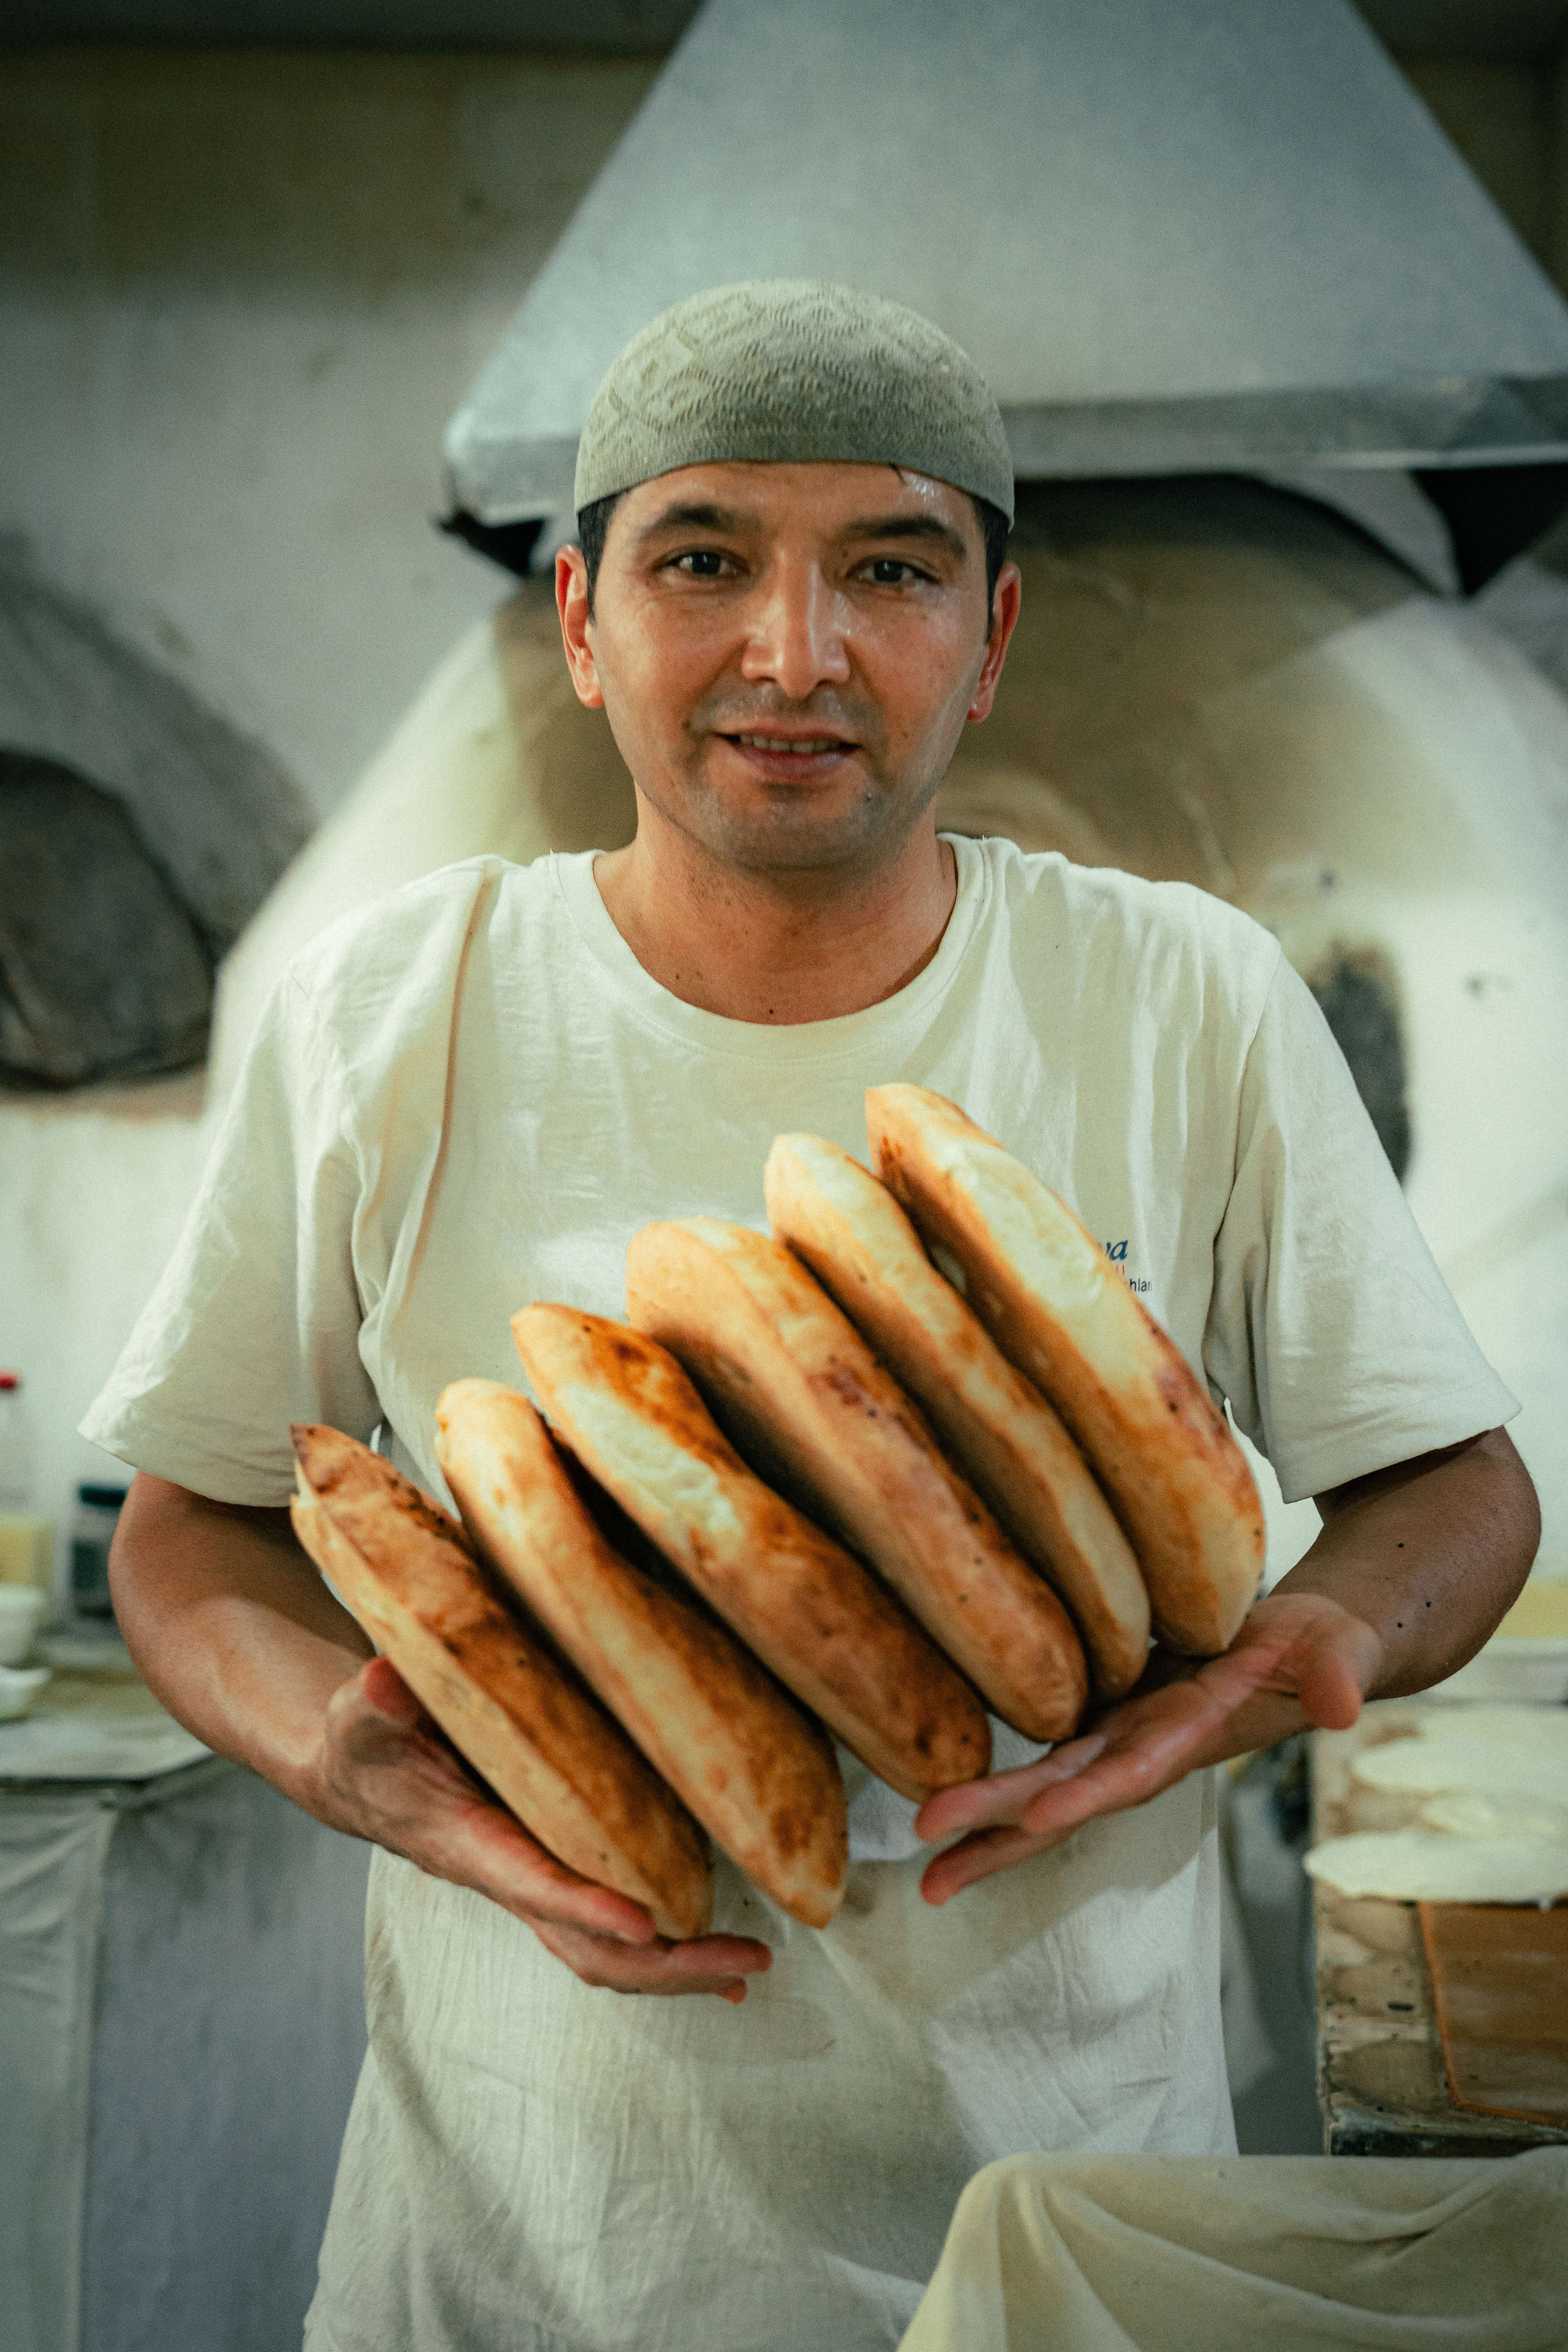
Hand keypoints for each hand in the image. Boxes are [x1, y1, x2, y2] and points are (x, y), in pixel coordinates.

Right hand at [316, 1657, 771, 2002]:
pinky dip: (666, 1951)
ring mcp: (536, 1885)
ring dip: (678, 1967)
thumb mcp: (361, 1718)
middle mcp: (511, 1880)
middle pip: (590, 1949)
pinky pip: (611, 1931)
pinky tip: (716, 1961)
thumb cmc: (367, 1744)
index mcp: (471, 1845)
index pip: (535, 1885)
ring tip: (745, 1969)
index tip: (647, 1923)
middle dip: (667, 1963)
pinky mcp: (555, 1872)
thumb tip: (386, 1679)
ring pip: (607, 1953)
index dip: (589, 1907)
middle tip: (744, 1961)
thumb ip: (374, 1704)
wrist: (363, 1775)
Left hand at [914, 1590, 1381, 1905]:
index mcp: (1195, 1735)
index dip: (1088, 1796)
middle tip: (928, 1853)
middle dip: (1001, 1826)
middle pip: (1066, 1794)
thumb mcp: (1338, 1651)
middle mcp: (1147, 1747)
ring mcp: (1120, 1732)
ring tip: (920, 1850)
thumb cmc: (1323, 1647)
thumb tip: (1340, 1707)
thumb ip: (1338, 1676)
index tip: (1034, 1821)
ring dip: (985, 1817)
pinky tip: (940, 1787)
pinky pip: (1043, 1748)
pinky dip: (996, 1773)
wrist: (1305, 1645)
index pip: (1136, 1772)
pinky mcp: (1104, 1707)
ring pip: (1043, 1782)